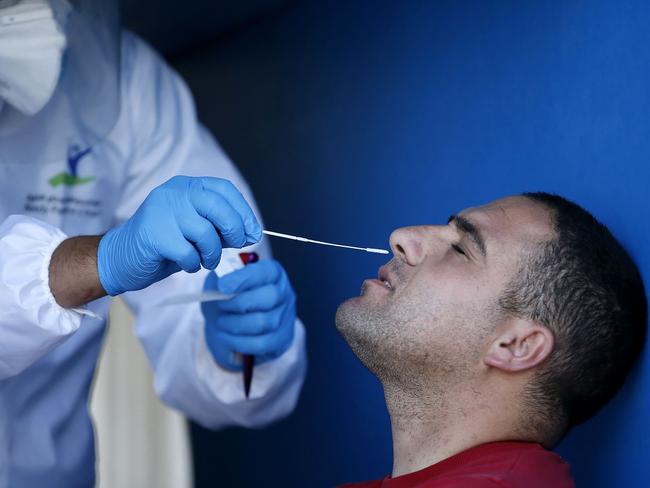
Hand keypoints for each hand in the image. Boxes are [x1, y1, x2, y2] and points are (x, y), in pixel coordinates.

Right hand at [97, 176, 260, 295]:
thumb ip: (221, 228)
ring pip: (206, 233)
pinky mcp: (154, 234)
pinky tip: (187, 264)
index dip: (243, 212)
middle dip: (234, 229)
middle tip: (236, 245)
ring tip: (205, 260)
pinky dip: (194, 264)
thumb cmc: (165, 244)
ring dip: (212, 253)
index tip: (253, 232)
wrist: (121, 258)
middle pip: (218, 206)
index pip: (224, 190)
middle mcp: (174, 193)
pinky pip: (189, 253)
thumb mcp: (197, 231)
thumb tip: (251, 233)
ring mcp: (162, 212)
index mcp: (187, 187)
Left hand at [202, 260, 296, 370]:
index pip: (264, 272)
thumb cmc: (229, 296)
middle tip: (221, 305)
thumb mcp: (222, 280)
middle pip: (270, 297)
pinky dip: (238, 342)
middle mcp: (284, 292)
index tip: (222, 286)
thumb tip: (221, 285)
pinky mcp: (282, 339)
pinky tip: (225, 337)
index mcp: (272, 272)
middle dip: (239, 303)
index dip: (243, 278)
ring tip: (221, 322)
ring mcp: (286, 317)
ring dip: (235, 324)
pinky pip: (261, 344)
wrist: (232, 322)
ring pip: (263, 323)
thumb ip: (220, 278)